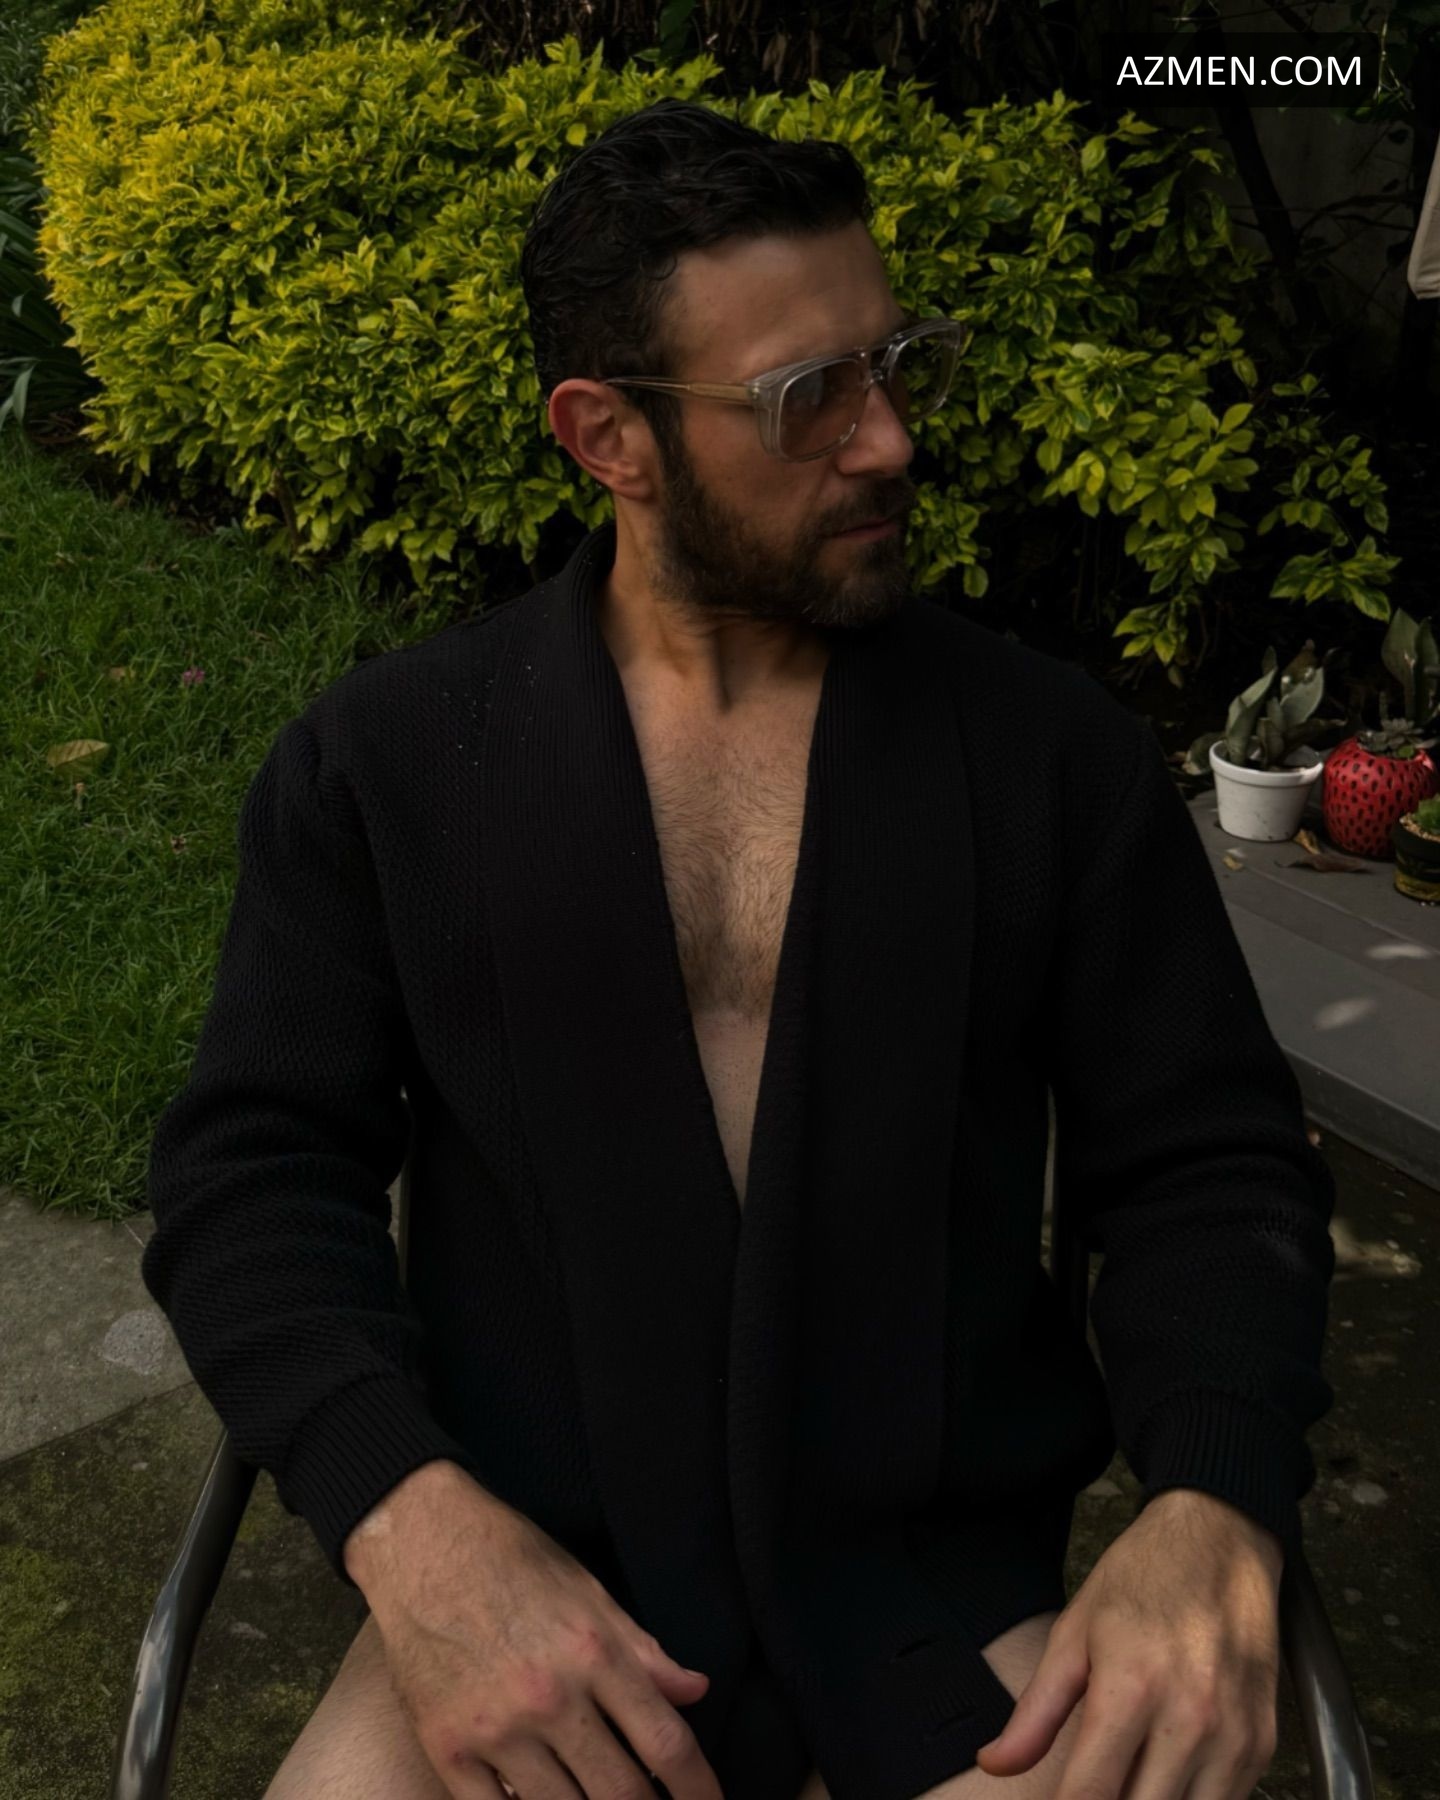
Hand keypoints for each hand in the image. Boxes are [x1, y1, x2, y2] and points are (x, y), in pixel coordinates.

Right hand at [343, 1459, 722, 1798]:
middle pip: (621, 1793)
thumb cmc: (512, 1559)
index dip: (699, 1789)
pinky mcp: (446, 1750)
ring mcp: (494, 1731)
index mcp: (592, 1654)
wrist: (421, 1542)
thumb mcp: (589, 1591)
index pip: (665, 1743)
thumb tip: (696, 1691)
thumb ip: (643, 1649)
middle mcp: (548, 1699)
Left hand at [974, 1488, 1284, 1799]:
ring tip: (1124, 1783)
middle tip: (1089, 1788)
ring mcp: (1233, 1737)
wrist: (1221, 1539)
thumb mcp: (1075, 1630)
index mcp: (1130, 1689)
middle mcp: (1189, 1720)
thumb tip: (994, 1764)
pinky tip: (1162, 1781)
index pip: (1090, 1796)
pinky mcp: (1262, 1745)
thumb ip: (1036, 1710)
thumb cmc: (1142, 1579)